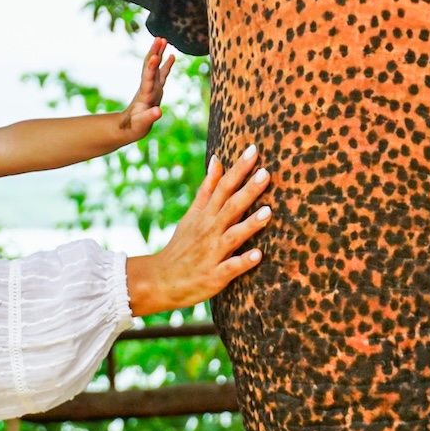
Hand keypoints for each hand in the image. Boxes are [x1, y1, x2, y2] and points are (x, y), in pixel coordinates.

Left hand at [117, 38, 175, 140]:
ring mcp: (152, 86)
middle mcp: (148, 87)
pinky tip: (172, 55)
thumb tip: (158, 111)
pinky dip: (166, 64)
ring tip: (163, 39)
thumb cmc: (135, 126)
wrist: (129, 126)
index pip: (148, 78)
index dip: (152, 68)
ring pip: (155, 66)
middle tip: (159, 39)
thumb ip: (149, 117)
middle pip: (150, 66)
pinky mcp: (156, 88)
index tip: (155, 56)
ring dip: (158, 52)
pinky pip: (161, 73)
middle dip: (155, 52)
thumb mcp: (141, 124)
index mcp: (145, 94)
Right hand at [125, 146, 270, 315]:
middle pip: (230, 207)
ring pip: (232, 236)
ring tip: (268, 212)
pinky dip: (243, 261)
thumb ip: (207, 188)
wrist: (161, 280)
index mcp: (205, 215)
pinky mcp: (214, 276)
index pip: (223, 187)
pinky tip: (258, 254)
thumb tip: (218, 159)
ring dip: (250, 224)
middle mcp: (209, 231)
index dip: (238, 169)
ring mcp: (212, 254)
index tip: (253, 150)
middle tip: (266, 173)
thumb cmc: (182, 245)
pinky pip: (230, 268)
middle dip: (248, 190)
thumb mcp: (192, 214)